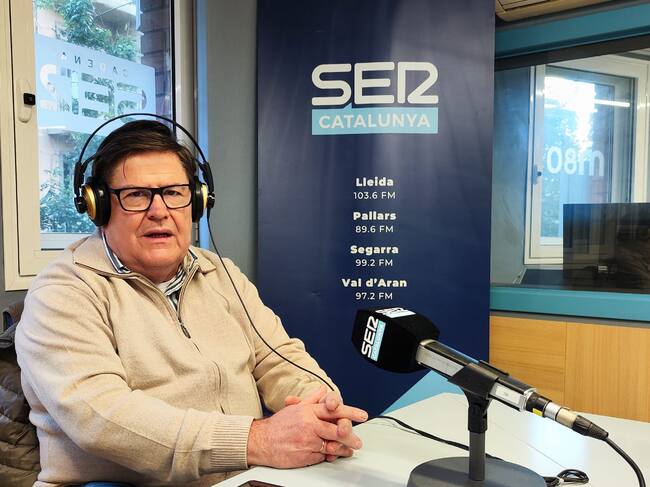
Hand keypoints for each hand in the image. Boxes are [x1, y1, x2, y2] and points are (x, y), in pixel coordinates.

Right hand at [247, 394, 366, 467]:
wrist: (261, 441)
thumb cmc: (278, 426)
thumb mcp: (295, 408)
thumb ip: (312, 400)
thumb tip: (323, 391)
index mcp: (308, 411)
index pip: (333, 410)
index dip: (350, 412)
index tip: (361, 415)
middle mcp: (309, 425)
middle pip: (337, 429)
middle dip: (350, 435)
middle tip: (358, 440)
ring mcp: (308, 441)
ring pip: (332, 445)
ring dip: (342, 448)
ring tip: (349, 450)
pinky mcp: (305, 455)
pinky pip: (321, 456)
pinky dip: (327, 456)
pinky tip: (331, 456)